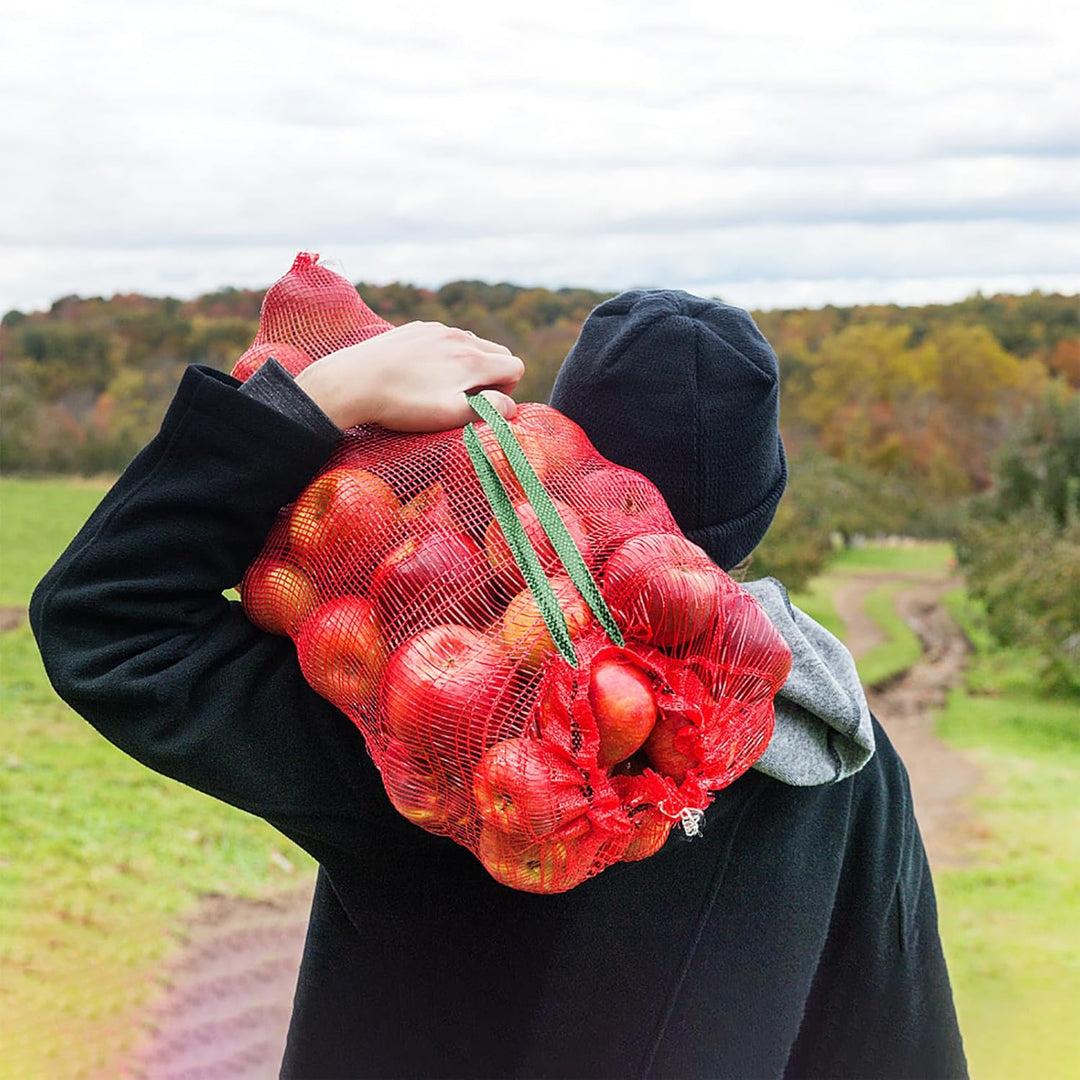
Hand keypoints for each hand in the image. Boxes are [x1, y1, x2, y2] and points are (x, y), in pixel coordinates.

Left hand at [294, 322, 524, 430]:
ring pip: (471, 343)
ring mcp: (437, 329)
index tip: (483, 405)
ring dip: (468, 364)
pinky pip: (444, 338)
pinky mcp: (416, 328)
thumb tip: (511, 406)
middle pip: (498, 352)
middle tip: (466, 398)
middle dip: (492, 376)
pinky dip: (444, 354)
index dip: (508, 391)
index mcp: (473, 359)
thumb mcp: (449, 415)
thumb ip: (488, 411)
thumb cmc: (403, 404)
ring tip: (441, 387)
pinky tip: (420, 373)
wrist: (353, 381)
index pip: (516, 366)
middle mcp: (460, 337)